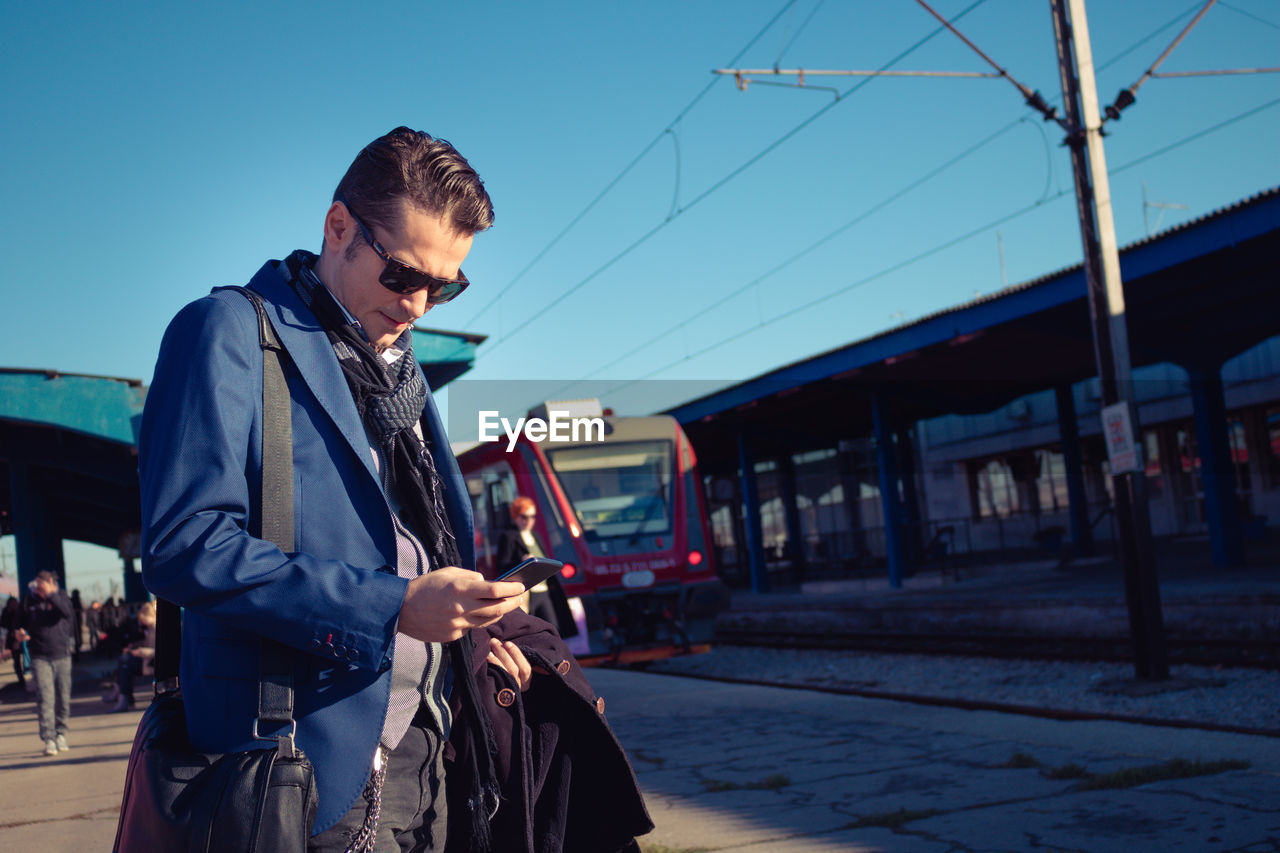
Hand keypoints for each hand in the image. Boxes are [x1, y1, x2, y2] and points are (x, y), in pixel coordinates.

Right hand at [397, 567, 525, 643]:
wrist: (400, 609)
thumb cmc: (425, 586)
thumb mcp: (448, 573)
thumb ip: (470, 576)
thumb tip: (487, 582)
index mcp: (460, 589)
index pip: (495, 589)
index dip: (512, 589)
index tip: (522, 586)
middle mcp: (461, 608)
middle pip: (497, 608)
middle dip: (513, 602)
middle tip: (521, 598)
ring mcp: (457, 624)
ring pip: (488, 620)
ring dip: (500, 612)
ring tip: (507, 605)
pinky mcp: (453, 636)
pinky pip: (472, 627)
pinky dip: (479, 619)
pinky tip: (480, 613)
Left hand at [487, 638, 532, 691]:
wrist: (506, 696)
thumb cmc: (514, 673)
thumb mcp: (520, 668)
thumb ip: (518, 659)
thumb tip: (507, 644)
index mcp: (527, 680)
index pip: (525, 668)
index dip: (517, 655)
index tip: (507, 643)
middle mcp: (519, 687)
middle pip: (513, 670)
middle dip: (503, 654)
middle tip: (493, 641)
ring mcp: (508, 691)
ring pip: (504, 675)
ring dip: (495, 661)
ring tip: (488, 651)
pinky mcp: (499, 692)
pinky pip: (494, 681)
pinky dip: (490, 670)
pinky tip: (485, 661)